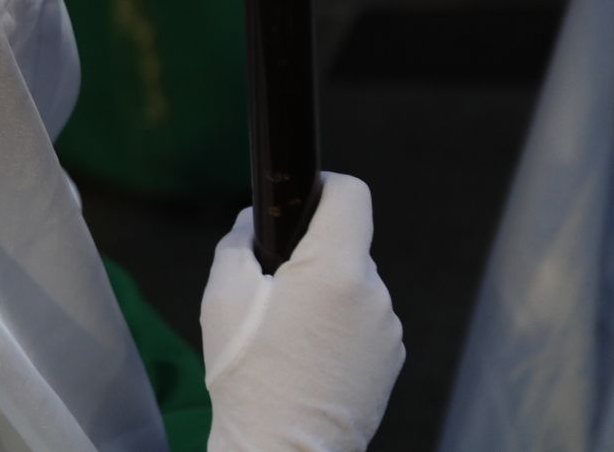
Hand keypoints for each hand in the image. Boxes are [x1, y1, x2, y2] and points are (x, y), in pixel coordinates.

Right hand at [201, 173, 403, 450]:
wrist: (283, 450)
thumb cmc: (248, 375)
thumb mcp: (221, 296)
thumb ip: (239, 242)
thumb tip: (253, 221)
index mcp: (336, 270)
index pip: (349, 194)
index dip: (322, 187)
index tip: (297, 203)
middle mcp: (374, 293)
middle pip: (346, 244)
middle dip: (311, 255)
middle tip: (271, 290)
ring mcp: (388, 329)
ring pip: (354, 285)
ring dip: (326, 294)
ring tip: (287, 334)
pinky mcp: (392, 358)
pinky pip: (364, 320)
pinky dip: (339, 326)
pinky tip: (309, 357)